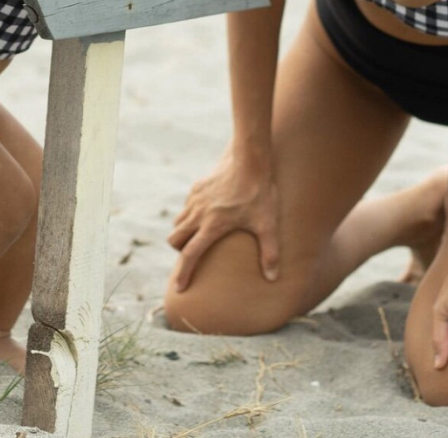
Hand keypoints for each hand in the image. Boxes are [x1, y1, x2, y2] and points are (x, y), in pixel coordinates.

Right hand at [168, 149, 278, 290]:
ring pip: (178, 221)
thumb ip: (270, 252)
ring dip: (183, 232)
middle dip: (179, 251)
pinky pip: (186, 206)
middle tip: (190, 257)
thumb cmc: (260, 193)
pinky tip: (205, 215)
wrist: (250, 159)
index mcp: (212, 226)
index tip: (180, 289)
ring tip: (197, 238)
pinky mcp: (197, 187)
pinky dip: (189, 215)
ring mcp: (196, 199)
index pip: (190, 255)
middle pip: (175, 238)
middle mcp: (199, 213)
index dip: (184, 274)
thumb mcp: (268, 224)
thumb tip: (272, 277)